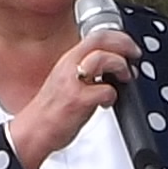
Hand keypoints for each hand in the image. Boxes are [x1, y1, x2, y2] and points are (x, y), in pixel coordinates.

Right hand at [2, 25, 134, 168]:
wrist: (32, 132)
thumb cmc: (49, 111)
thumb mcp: (66, 82)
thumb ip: (86, 71)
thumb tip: (111, 69)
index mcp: (67, 60)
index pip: (95, 36)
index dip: (118, 37)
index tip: (130, 46)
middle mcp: (69, 67)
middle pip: (100, 40)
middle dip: (124, 44)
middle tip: (135, 55)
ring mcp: (73, 83)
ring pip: (103, 59)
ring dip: (121, 66)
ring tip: (125, 78)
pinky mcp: (78, 101)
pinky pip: (105, 90)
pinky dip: (112, 95)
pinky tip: (107, 102)